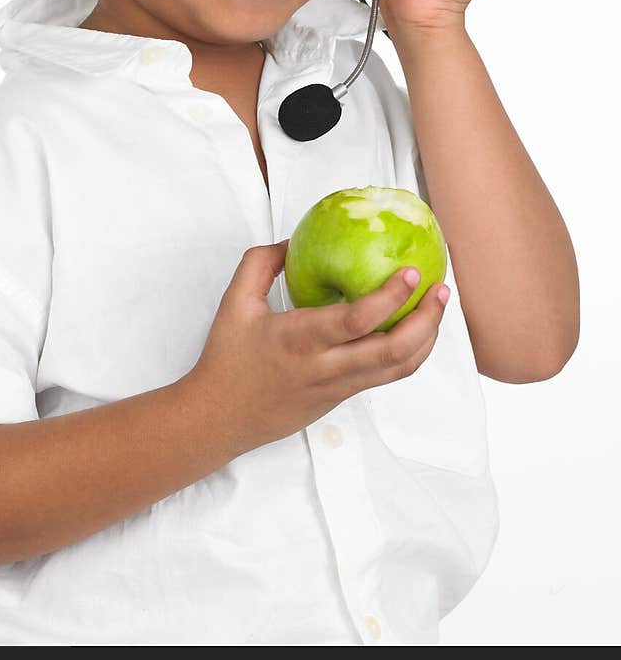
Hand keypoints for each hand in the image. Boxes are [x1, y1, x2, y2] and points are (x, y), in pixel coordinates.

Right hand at [187, 240, 449, 456]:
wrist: (220, 417)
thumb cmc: (227, 359)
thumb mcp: (234, 303)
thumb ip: (260, 264)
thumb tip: (291, 242)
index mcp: (299, 339)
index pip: (356, 321)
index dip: (390, 297)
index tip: (411, 272)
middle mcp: (325, 366)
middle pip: (393, 351)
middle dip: (426, 320)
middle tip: (440, 289)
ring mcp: (338, 386)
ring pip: (398, 369)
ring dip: (426, 338)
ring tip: (437, 307)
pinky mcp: (342, 397)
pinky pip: (385, 376)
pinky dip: (409, 353)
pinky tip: (415, 330)